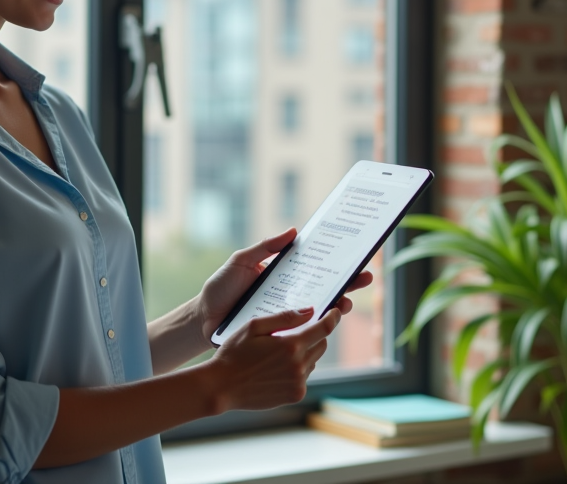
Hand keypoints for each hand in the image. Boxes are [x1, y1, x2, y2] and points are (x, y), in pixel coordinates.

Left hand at [196, 228, 375, 342]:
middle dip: (348, 283)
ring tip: (346, 303)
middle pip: (325, 289)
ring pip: (319, 312)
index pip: (316, 267)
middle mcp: (290, 296)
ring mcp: (286, 316)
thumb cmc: (220, 288)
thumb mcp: (240, 261)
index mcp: (284, 276)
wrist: (202, 320)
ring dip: (336, 307)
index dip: (336, 263)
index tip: (355, 255)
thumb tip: (294, 231)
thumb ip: (264, 246)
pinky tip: (327, 326)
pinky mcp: (279, 335)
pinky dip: (316, 329)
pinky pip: (302, 332)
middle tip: (364, 278)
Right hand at [200, 306, 341, 412]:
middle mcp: (298, 366)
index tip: (336, 311)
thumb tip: (309, 311)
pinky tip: (278, 366)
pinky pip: (305, 376)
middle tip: (300, 329)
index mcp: (290, 346)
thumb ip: (284, 318)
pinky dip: (298, 368)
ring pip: (313, 360)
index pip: (323, 329)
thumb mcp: (254, 326)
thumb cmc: (234, 353)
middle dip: (316, 334)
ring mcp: (298, 383)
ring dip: (306, 352)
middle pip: (321, 344)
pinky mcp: (295, 395)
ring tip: (282, 350)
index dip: (333, 318)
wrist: (222, 387)